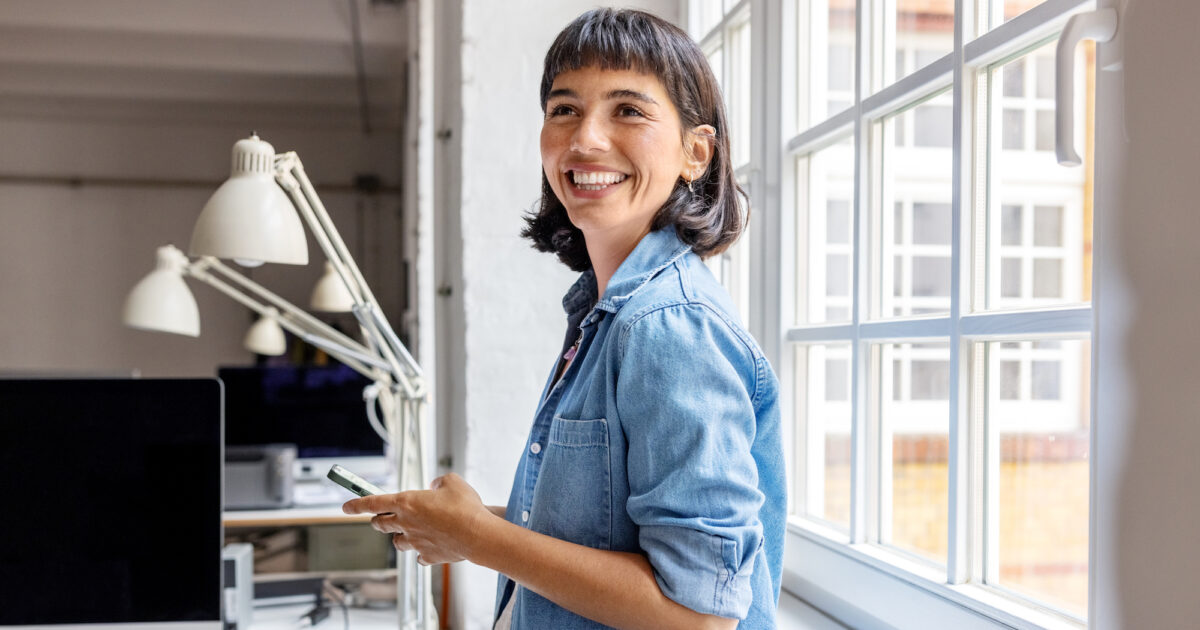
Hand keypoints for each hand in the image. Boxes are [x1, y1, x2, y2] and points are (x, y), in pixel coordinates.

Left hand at [342, 473, 490, 565]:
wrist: (477, 535)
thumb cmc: (465, 507)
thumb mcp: (452, 482)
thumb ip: (439, 482)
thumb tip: (435, 487)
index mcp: (407, 502)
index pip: (373, 503)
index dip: (356, 504)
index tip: (345, 506)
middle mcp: (406, 523)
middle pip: (380, 524)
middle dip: (378, 520)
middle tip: (382, 517)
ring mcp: (415, 542)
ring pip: (397, 542)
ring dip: (399, 536)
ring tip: (411, 531)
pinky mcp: (427, 556)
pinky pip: (418, 555)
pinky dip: (421, 551)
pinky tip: (429, 545)